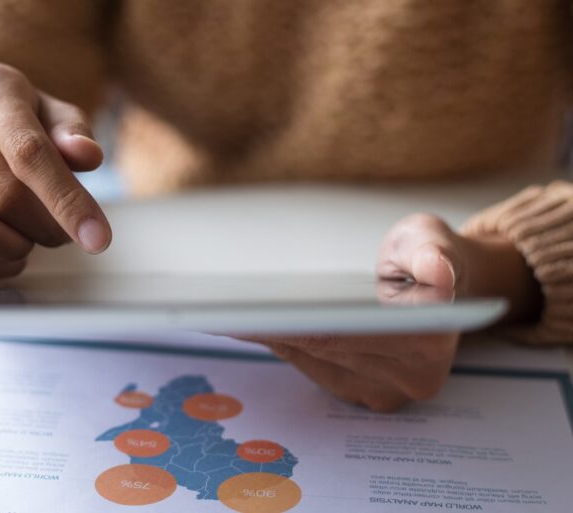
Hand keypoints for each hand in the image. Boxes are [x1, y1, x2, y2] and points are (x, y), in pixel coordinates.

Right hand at [0, 62, 110, 278]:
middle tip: (67, 232)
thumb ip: (74, 133)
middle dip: (49, 227)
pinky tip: (15, 252)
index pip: (28, 152)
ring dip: (20, 247)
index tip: (98, 238)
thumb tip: (88, 155)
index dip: (66, 200)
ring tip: (37, 236)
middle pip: (4, 196)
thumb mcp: (53, 114)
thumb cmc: (21, 120)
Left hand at [245, 213, 541, 411]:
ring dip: (263, 335)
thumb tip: (437, 271)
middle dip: (265, 327)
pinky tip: (242, 322)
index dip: (296, 324)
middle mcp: (405, 378)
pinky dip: (275, 340)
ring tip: (219, 311)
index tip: (255, 313)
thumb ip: (433, 253)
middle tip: (216, 309)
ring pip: (308, 358)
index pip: (345, 334)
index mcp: (427, 342)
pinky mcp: (356, 391)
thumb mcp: (432, 239)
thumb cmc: (428, 256)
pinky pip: (307, 364)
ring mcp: (379, 391)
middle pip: (319, 349)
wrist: (441, 287)